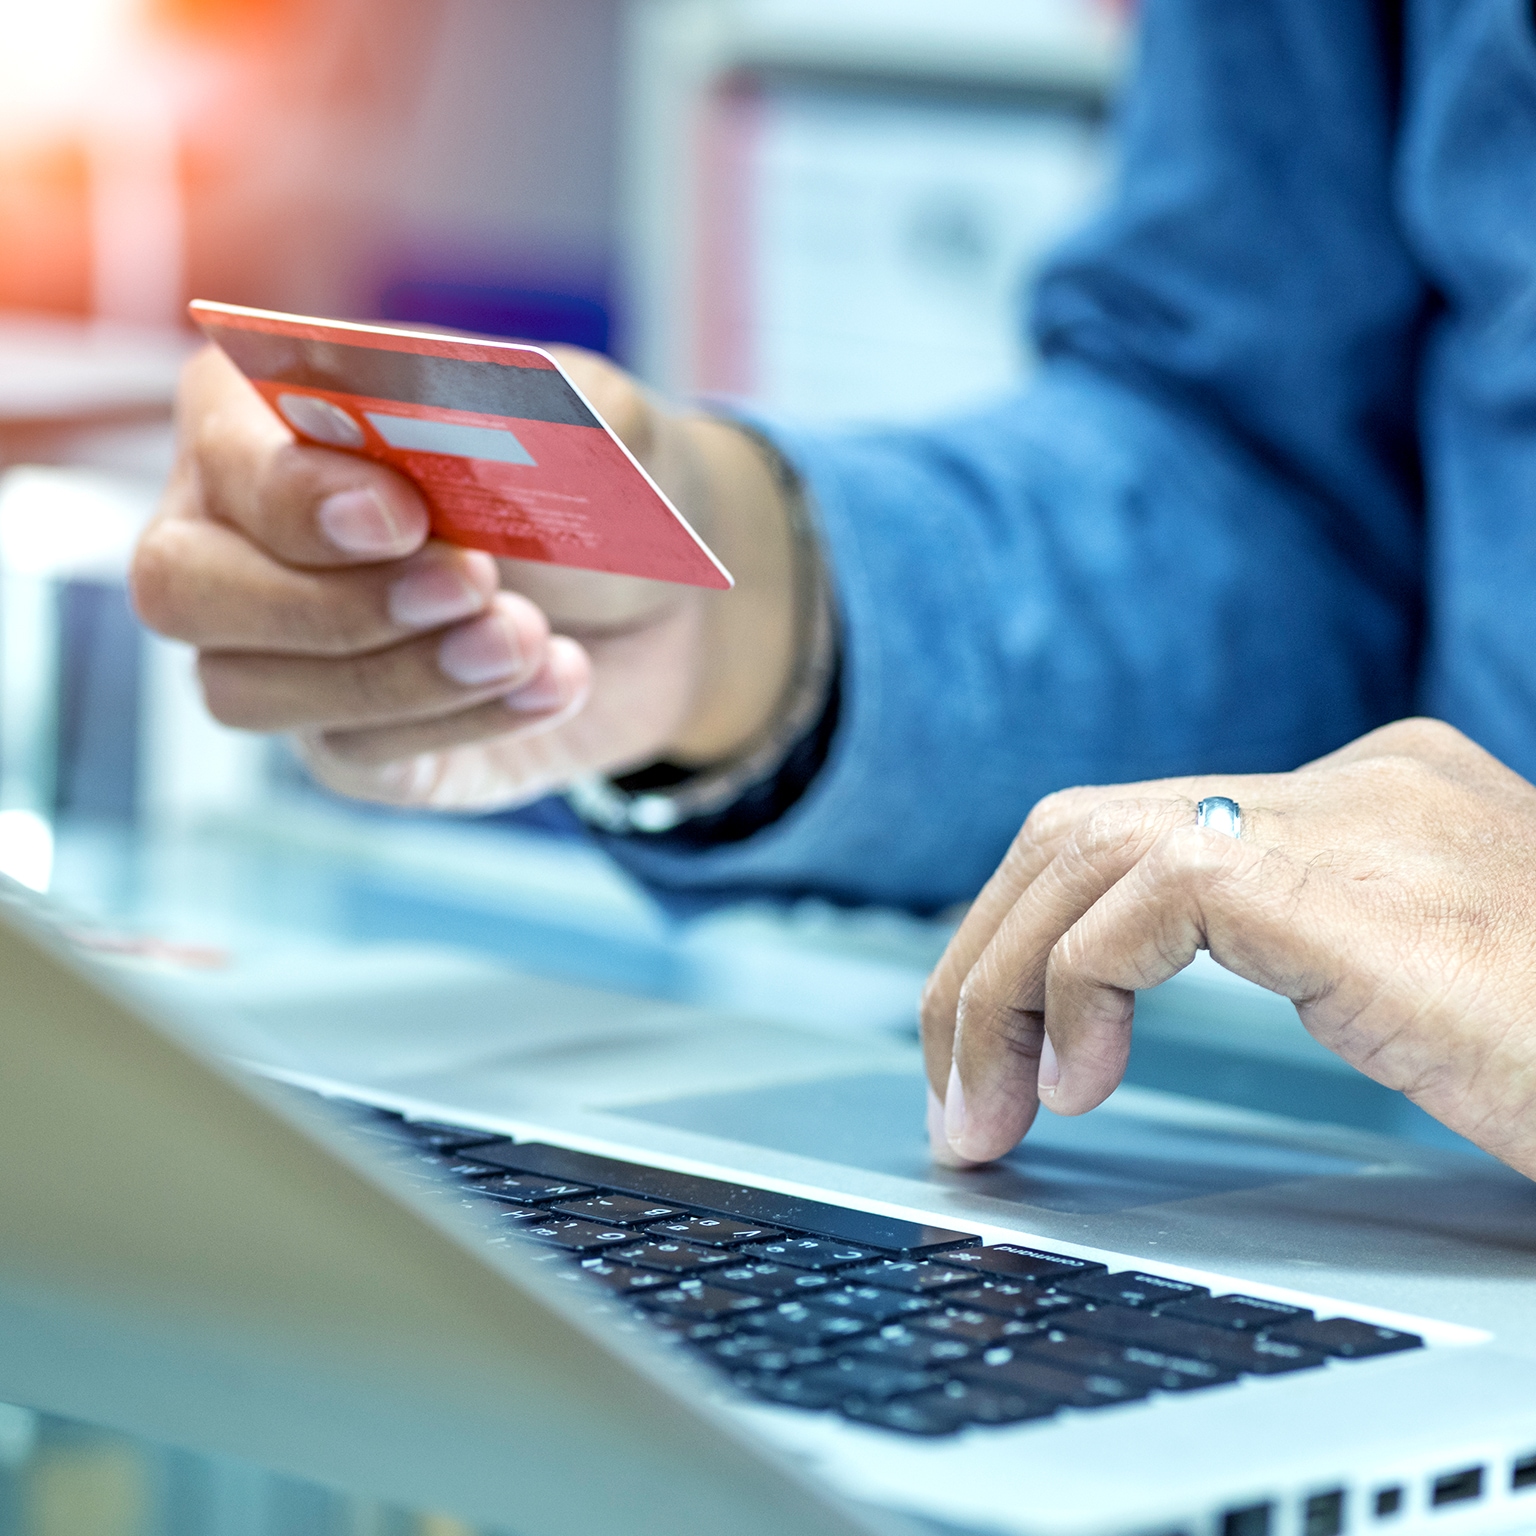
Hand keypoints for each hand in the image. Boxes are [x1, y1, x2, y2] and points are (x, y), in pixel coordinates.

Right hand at [131, 344, 798, 810]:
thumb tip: (441, 427)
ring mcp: (282, 652)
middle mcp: (243, 537)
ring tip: (530, 637)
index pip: (224, 455)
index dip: (298, 495)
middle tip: (473, 585)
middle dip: (326, 601)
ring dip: (401, 673)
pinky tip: (555, 681)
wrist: (661, 602)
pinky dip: (465, 720)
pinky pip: (353, 753)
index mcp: (273, 416)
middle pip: (181, 587)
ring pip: (247, 691)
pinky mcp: (344, 742)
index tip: (405, 515)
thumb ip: (514, 410)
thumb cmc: (595, 482)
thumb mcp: (587, 420)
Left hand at [920, 718, 1535, 1179]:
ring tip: (983, 1110)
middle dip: (984, 959)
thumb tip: (1125, 998)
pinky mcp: (1334, 882)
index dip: (1037, 930)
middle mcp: (1348, 786)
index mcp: (1367, 800)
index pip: (1136, 828)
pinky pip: (1132, 906)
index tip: (999, 1041)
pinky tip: (1076, 1084)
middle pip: (1078, 828)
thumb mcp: (1420, 993)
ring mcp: (1345, 820)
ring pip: (1077, 853)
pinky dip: (1069, 990)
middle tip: (956, 1089)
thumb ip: (1304, 958)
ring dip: (994, 986)